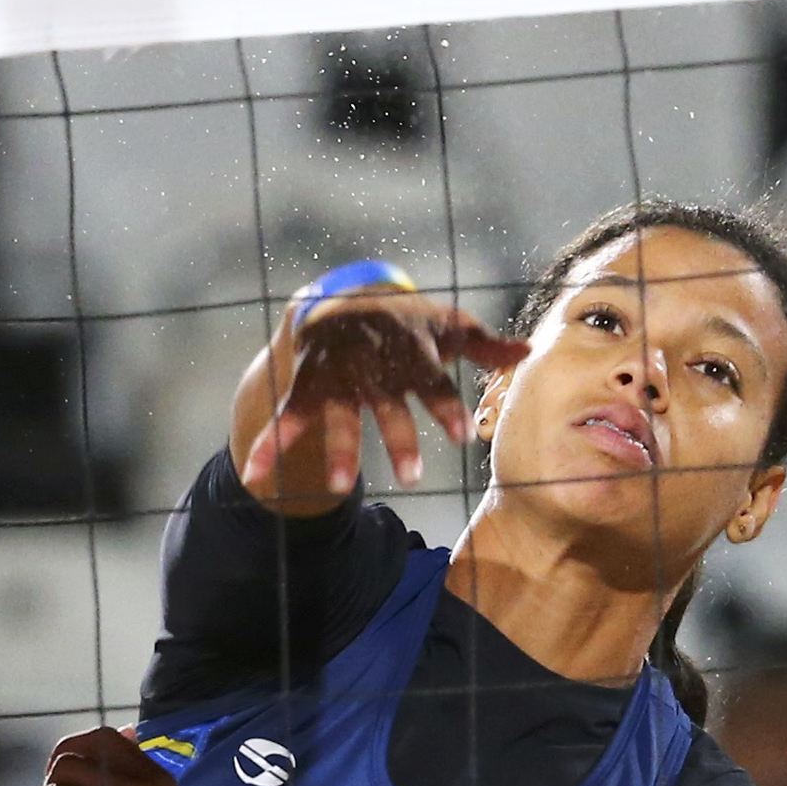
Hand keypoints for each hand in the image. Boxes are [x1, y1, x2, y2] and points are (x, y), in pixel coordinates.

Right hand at [244, 290, 528, 491]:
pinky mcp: (306, 382)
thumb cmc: (404, 321)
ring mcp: (337, 377)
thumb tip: (529, 350)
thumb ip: (483, 346)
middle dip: (398, 439)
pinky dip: (269, 445)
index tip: (461, 437)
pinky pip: (287, 417)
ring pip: (339, 416)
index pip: (434, 382)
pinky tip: (257, 476)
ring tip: (341, 487)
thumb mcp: (444, 327)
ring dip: (339, 450)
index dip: (446, 408)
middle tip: (412, 477)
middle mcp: (374, 367)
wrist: (338, 298)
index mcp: (412, 353)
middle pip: (389, 406)